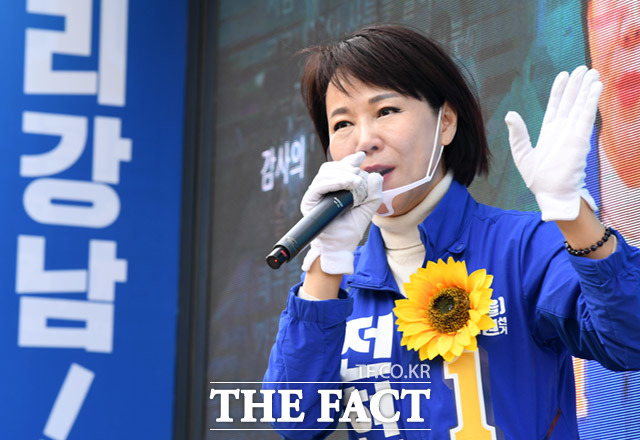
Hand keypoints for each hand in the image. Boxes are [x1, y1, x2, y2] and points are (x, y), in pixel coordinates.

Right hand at [301, 152, 382, 273]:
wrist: (340, 248)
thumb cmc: (351, 230)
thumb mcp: (367, 209)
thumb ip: (373, 193)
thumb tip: (375, 175)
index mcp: (334, 189)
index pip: (339, 169)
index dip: (349, 161)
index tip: (361, 157)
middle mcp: (323, 190)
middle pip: (330, 168)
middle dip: (346, 167)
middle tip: (359, 174)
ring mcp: (315, 195)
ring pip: (324, 174)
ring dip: (341, 174)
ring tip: (355, 181)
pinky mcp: (309, 202)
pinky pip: (318, 186)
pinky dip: (333, 182)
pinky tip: (345, 183)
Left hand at [505, 66, 601, 220]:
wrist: (551, 194)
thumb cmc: (538, 179)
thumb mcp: (522, 154)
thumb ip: (517, 134)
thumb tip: (510, 114)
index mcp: (549, 132)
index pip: (555, 106)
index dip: (559, 91)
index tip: (563, 75)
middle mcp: (563, 130)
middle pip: (571, 102)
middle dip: (576, 85)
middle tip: (583, 68)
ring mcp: (573, 133)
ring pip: (581, 106)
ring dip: (587, 89)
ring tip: (592, 72)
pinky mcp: (581, 138)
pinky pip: (587, 116)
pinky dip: (591, 101)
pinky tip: (595, 87)